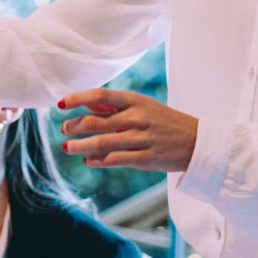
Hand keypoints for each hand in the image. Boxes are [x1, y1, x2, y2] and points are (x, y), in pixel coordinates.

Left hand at [58, 88, 199, 172]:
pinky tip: (87, 161)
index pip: (100, 96)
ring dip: (79, 146)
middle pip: (94, 122)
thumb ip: (115, 107)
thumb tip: (85, 104)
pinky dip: (96, 161)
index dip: (77, 99)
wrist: (197, 143)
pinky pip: (113, 160)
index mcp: (136, 101)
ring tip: (67, 148)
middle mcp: (137, 118)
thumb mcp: (144, 106)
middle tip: (64, 130)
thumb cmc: (165, 122)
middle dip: (73, 126)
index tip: (60, 104)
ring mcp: (141, 139)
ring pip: (100, 143)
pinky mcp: (144, 159)